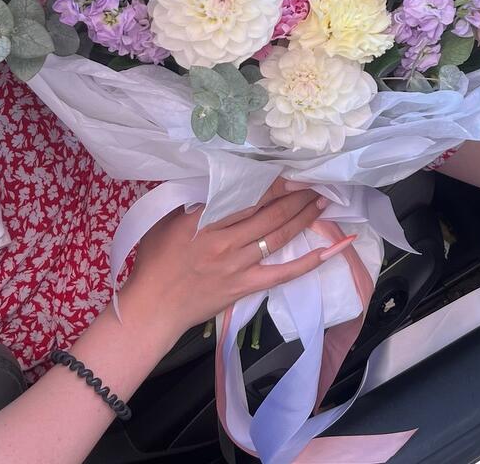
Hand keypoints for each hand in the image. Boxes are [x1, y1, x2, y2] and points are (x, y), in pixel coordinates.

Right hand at [118, 181, 354, 342]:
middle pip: (269, 214)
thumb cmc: (155, 261)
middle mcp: (225, 241)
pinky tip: (326, 251)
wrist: (153, 307)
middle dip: (296, 196)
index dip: (274, 184)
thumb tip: (213, 179)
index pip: (247, 197)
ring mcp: (237, 265)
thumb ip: (191, 199)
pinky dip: (306, 263)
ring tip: (322, 202)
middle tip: (316, 182)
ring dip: (304, 218)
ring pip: (278, 237)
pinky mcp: (244, 286)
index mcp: (205, 220)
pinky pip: (281, 274)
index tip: (292, 172)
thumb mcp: (166, 219)